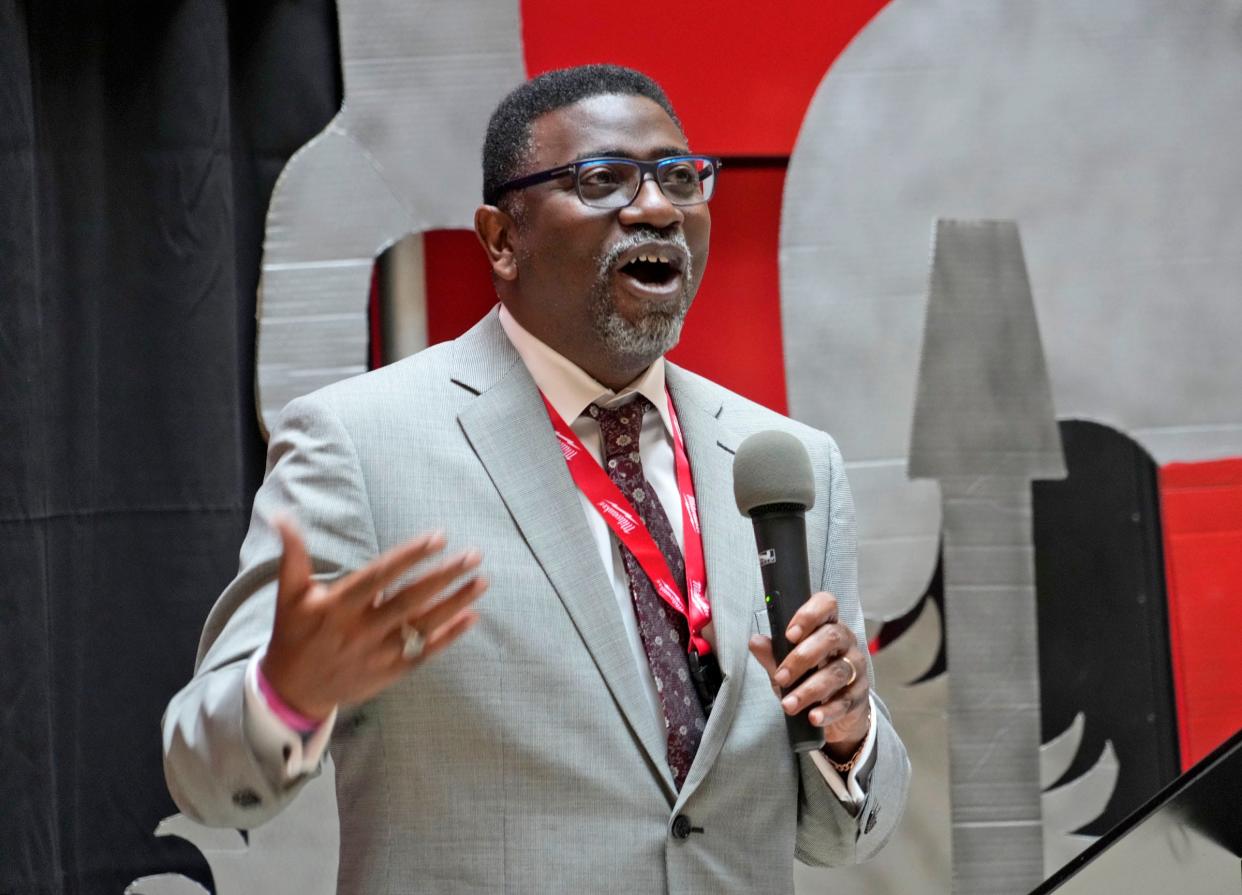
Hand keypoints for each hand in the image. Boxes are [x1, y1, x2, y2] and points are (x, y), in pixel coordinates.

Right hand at [260, 515, 487, 720]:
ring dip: (455, 604)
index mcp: (337, 606)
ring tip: (481, 582)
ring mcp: (377, 653)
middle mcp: (360, 630)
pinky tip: (471, 617)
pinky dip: (449, 637)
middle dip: (444, 576)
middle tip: (473, 556)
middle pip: (410, 600)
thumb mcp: (288, 595)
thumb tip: (282, 517)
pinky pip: (424, 653)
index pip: (380, 576)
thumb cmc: (293, 634)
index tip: (438, 537)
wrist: (291, 692)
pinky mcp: (388, 673)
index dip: (409, 556)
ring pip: (423, 626)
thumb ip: (292, 555)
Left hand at [748, 591, 870, 761]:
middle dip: (802, 657)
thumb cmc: (810, 678)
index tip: (790, 634)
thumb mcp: (787, 666)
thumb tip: (755, 641)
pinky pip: (845, 701)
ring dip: (809, 690)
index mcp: (827, 626)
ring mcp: (856, 669)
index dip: (809, 614)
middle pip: (831, 637)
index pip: (826, 605)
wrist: (836, 712)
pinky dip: (827, 710)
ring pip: (837, 672)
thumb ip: (772, 654)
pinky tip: (813, 717)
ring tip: (788, 705)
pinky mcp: (860, 696)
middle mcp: (846, 643)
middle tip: (781, 677)